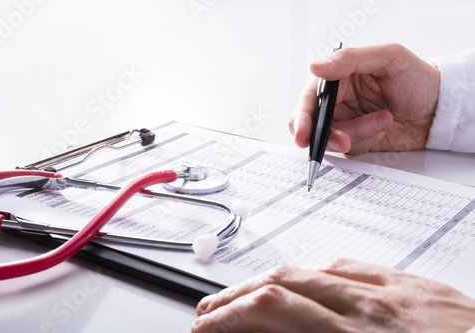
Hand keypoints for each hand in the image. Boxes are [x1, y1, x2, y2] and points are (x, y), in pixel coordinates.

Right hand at [192, 258, 474, 332]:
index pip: (274, 309)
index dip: (231, 315)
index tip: (207, 327)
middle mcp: (373, 310)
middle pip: (283, 285)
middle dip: (235, 297)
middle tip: (209, 313)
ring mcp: (395, 293)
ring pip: (313, 271)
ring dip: (268, 281)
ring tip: (244, 295)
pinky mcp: (415, 286)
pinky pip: (353, 268)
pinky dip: (315, 273)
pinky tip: (305, 281)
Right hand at [289, 43, 439, 155]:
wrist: (439, 111)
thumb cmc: (418, 79)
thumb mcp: (389, 57)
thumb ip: (350, 59)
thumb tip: (315, 66)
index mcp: (338, 78)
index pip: (309, 99)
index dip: (302, 117)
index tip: (304, 132)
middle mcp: (338, 101)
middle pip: (313, 124)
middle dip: (324, 135)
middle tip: (342, 141)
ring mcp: (345, 122)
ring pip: (332, 139)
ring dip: (359, 134)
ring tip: (384, 119)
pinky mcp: (356, 140)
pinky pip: (348, 150)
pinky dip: (366, 141)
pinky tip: (383, 128)